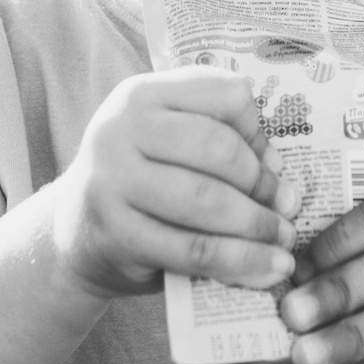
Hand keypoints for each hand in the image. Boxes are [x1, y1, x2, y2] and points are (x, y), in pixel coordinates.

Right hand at [49, 70, 300, 299]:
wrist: (75, 236)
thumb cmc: (141, 185)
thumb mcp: (167, 146)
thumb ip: (217, 139)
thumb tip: (279, 166)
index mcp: (141, 95)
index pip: (223, 95)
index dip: (259, 131)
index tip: (276, 163)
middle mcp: (120, 129)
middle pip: (218, 148)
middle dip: (263, 182)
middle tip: (289, 207)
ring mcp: (113, 181)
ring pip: (208, 201)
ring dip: (259, 225)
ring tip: (285, 241)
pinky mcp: (117, 234)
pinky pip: (194, 250)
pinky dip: (241, 262)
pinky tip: (268, 269)